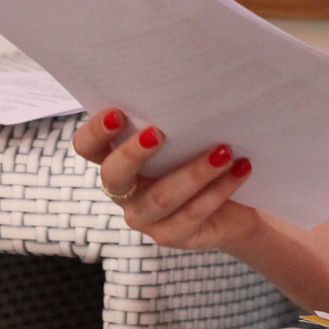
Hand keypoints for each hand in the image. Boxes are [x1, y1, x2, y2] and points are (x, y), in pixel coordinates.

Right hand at [71, 108, 258, 252]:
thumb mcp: (187, 141)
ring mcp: (146, 219)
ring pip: (162, 196)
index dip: (95, 132)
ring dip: (194, 171)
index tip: (118, 113)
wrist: (237, 209)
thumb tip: (193, 92)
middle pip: (114, 176)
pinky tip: (241, 168)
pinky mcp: (173, 236)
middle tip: (158, 133)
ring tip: (224, 151)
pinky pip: (194, 213)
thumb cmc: (203, 161)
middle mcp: (125, 193)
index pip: (88, 148)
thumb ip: (177, 124)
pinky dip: (220, 188)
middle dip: (133, 154)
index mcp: (119, 163)